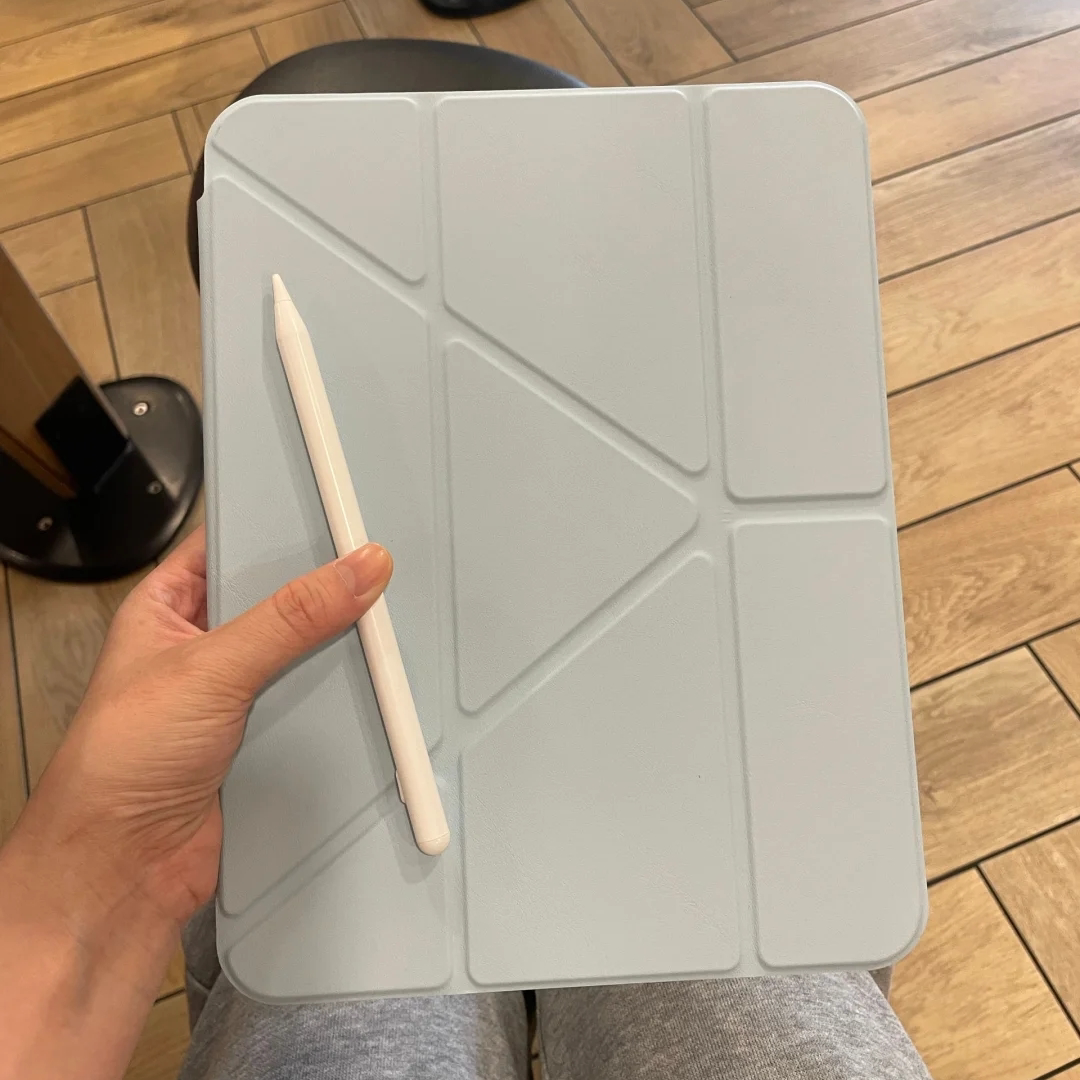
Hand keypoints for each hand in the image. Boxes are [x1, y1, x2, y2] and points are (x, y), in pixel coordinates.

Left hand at [0, 527, 392, 1079]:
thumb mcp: (208, 670)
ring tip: (380, 619)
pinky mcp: (262, 734)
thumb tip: (354, 570)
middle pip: (277, 596)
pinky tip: (370, 680)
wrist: (120, 872)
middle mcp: (202, 646)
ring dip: (335, 643)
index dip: (278, 523)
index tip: (335, 508)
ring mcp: (234, 691)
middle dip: (322, 586)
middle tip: (372, 565)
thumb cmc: (117, 767)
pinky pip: (313, 699)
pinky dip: (341, 693)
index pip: (230, 542)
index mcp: (166, 608)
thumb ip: (289, 618)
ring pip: (300, 649)